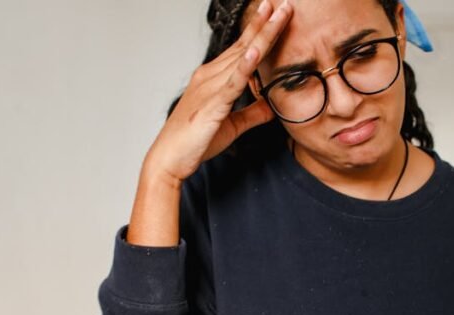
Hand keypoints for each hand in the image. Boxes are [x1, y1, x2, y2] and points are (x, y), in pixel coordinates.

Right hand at [143, 0, 292, 184]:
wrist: (169, 159)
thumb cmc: (195, 142)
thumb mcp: (232, 125)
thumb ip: (252, 114)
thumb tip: (271, 108)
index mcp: (213, 78)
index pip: (242, 50)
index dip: (259, 31)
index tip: (274, 13)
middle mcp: (210, 76)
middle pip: (244, 45)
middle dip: (265, 23)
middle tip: (283, 4)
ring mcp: (210, 88)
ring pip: (242, 56)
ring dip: (262, 35)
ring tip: (277, 14)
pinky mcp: (212, 105)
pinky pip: (232, 82)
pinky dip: (244, 66)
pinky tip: (255, 51)